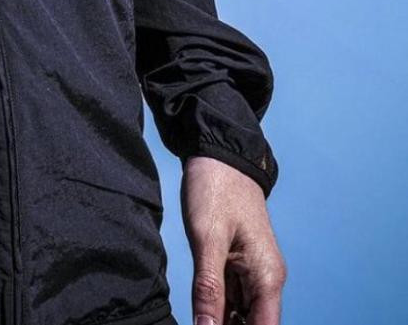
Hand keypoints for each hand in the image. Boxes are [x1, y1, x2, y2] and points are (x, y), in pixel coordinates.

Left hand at [181, 154, 286, 324]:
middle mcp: (265, 281)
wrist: (219, 154)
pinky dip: (216, 307)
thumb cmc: (216, 189)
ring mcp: (252, 273)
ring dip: (219, 320)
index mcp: (267, 279)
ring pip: (239, 314)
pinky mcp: (237, 264)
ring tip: (194, 318)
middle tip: (196, 322)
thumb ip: (208, 288)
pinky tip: (198, 311)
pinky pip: (230, 297)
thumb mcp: (207, 238)